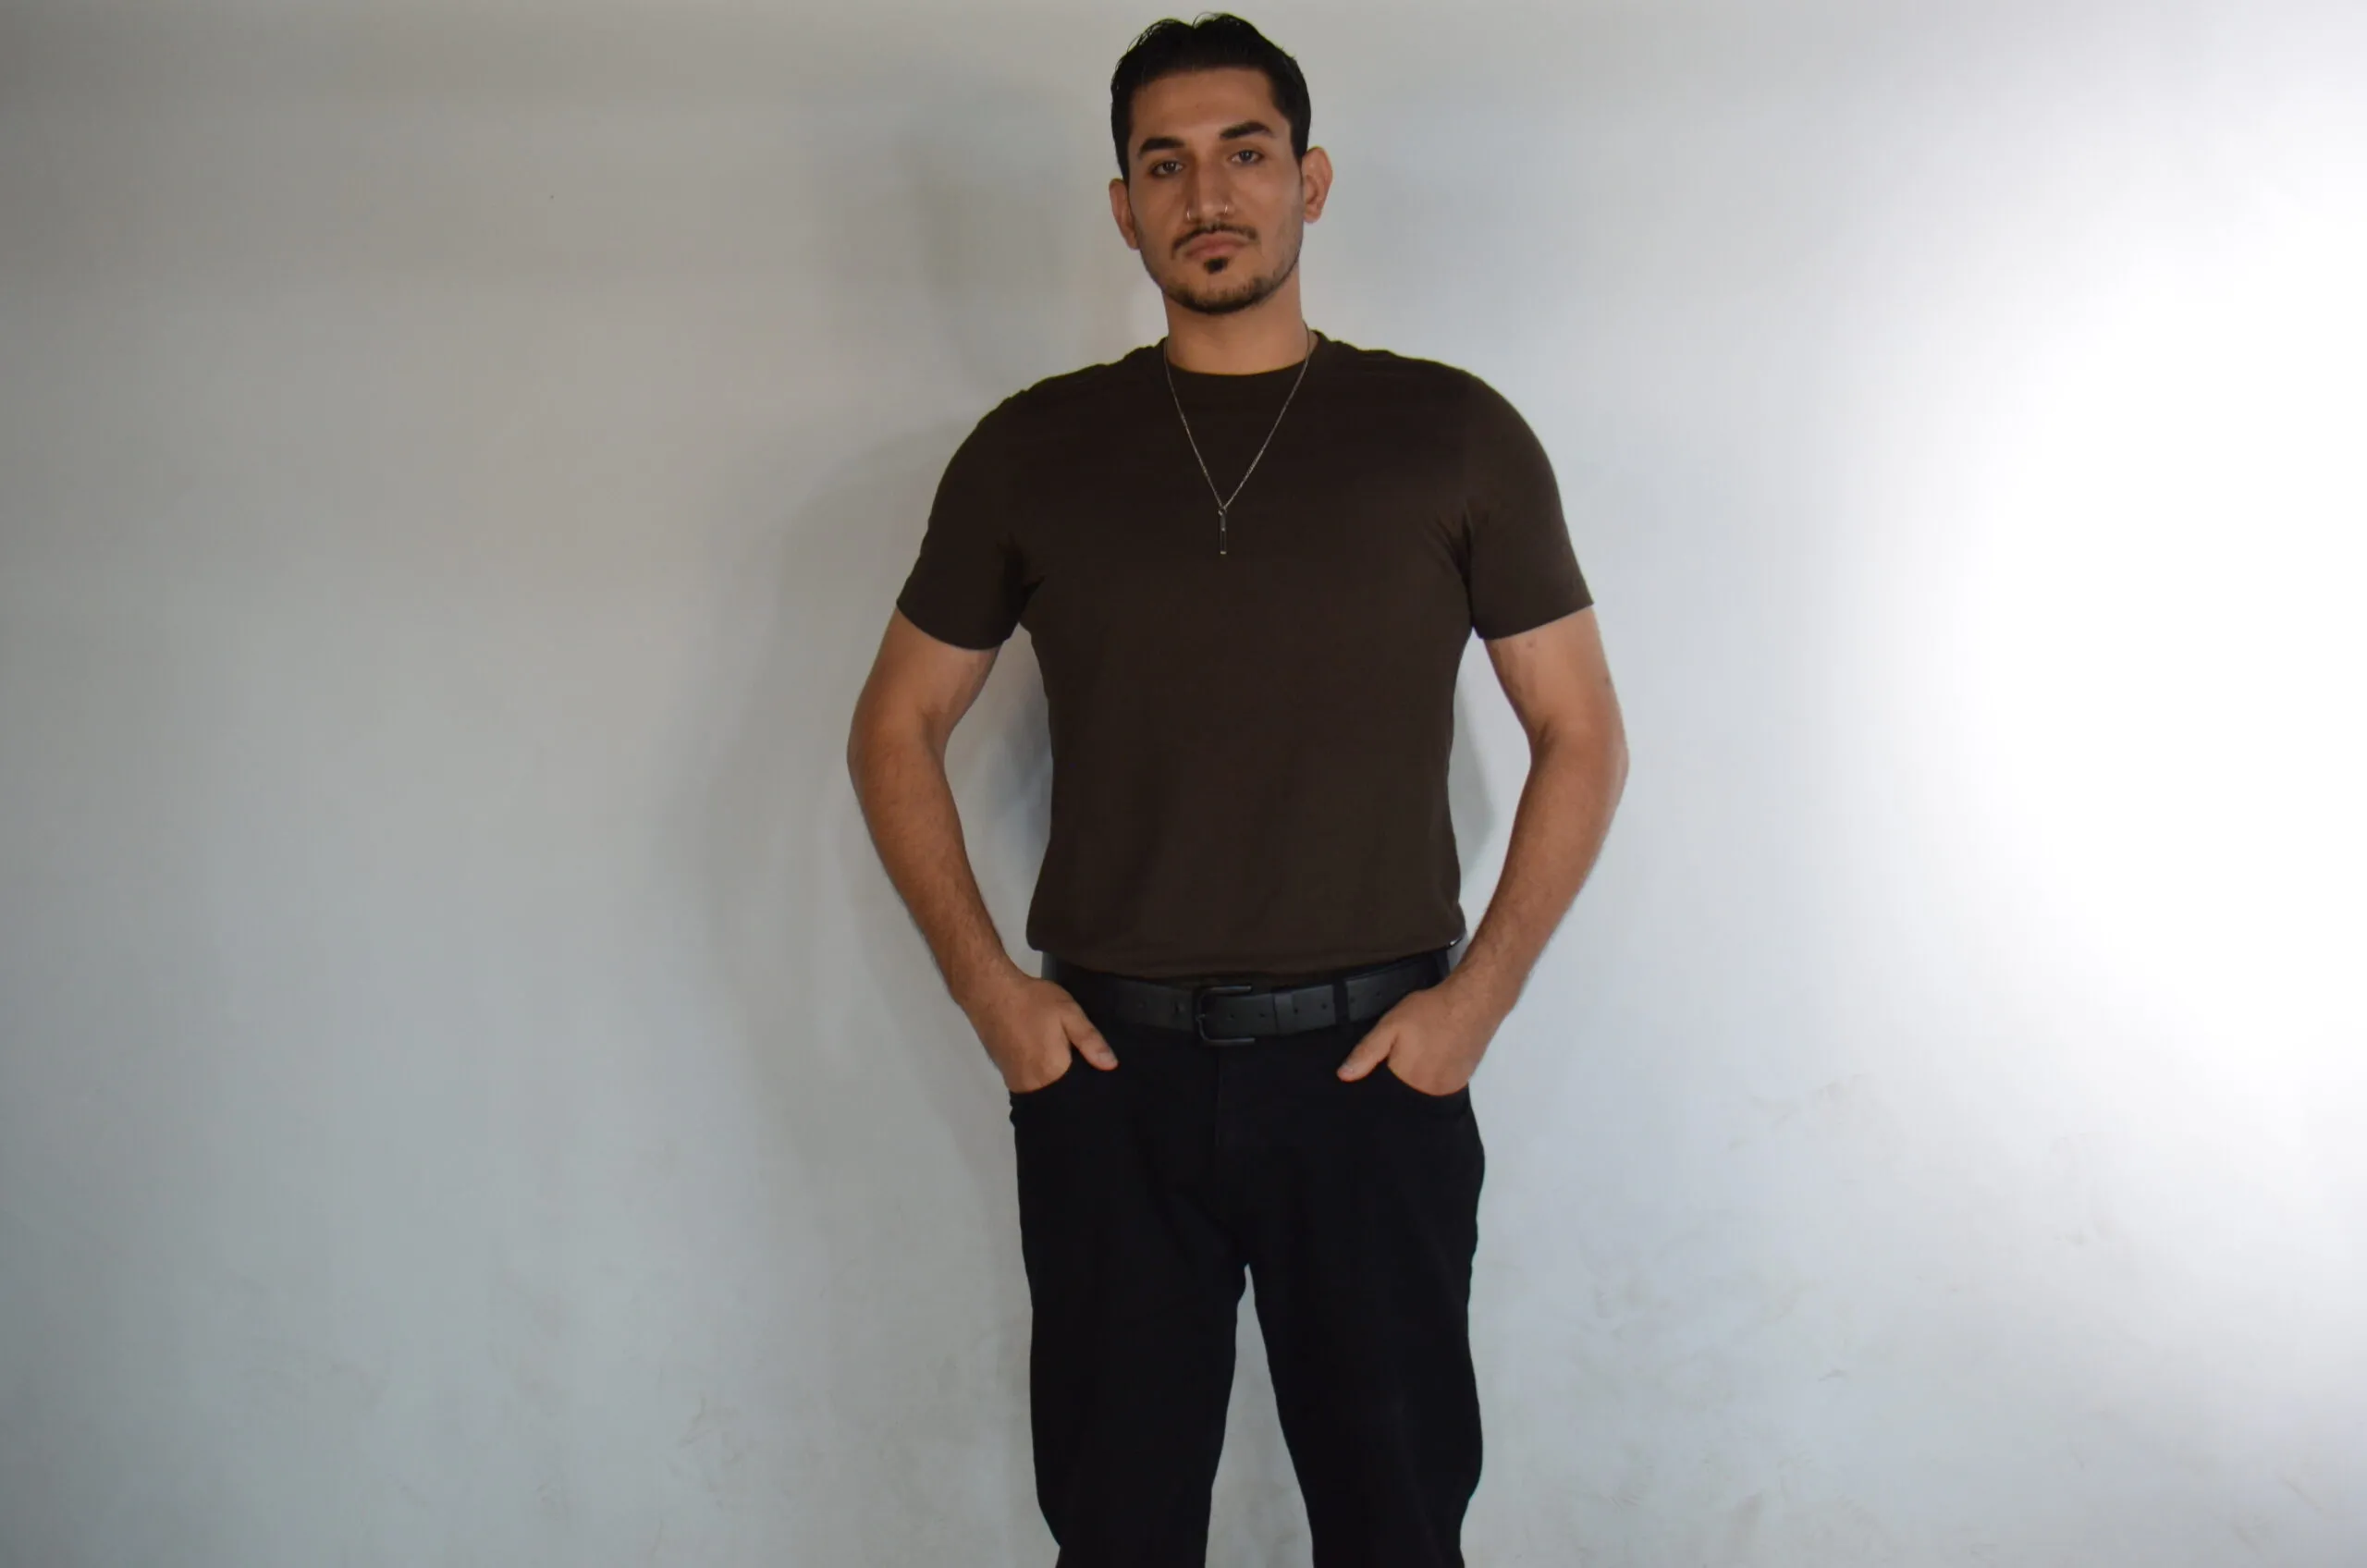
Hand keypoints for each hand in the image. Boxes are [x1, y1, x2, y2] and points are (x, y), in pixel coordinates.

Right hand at [963, 971, 1116, 1093]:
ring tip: (1066, 1065)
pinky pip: (1028, 1084)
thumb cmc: (1032, 1001)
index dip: (1088, 1087)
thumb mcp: (1069, 1013)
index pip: (1076, 1095)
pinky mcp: (1004, 1072)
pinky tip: (1045, 1060)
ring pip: (1042, 1091)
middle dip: (1071, 1087)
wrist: (990, 991)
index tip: (1100, 1081)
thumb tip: (1111, 1066)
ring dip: (1054, 1083)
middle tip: (1083, 1068)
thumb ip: (1090, 1040)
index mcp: (1050, 1073)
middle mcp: (1030, 1085)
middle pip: (1058, 1096)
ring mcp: (1014, 1080)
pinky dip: (1039, 1077)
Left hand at [1335, 973, 1507, 1094]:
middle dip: (1393, 1091)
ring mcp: (1446, 1090)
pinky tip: (1426, 1065)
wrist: (1474, 1003)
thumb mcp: (1391, 1025)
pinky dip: (1428, 1083)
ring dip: (1411, 1088)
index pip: (1383, 1098)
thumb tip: (1343, 1076)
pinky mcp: (1460, 1083)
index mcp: (1407, 1081)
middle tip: (1392, 1066)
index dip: (1374, 1091)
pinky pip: (1437, 1091)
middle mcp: (1428, 1093)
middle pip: (1403, 1100)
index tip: (1367, 1082)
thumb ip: (1367, 1052)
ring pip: (1420, 1097)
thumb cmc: (1430, 1012)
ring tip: (1408, 1066)